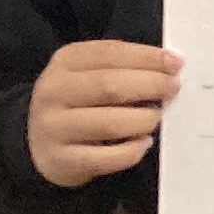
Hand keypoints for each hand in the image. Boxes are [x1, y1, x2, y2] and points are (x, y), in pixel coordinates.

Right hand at [26, 40, 178, 189]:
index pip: (109, 54)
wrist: (37, 143)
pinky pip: (107, 158)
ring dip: (143, 119)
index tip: (176, 64)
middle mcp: (54, 92)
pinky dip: (133, 150)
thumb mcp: (88, 74)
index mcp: (64, 62)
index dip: (146, 57)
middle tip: (173, 89)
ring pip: (110, 123)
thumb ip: (121, 67)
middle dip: (150, 85)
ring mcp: (55, 127)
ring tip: (156, 117)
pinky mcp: (63, 160)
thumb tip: (169, 65)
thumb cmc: (77, 103)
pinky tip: (144, 143)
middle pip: (110, 86)